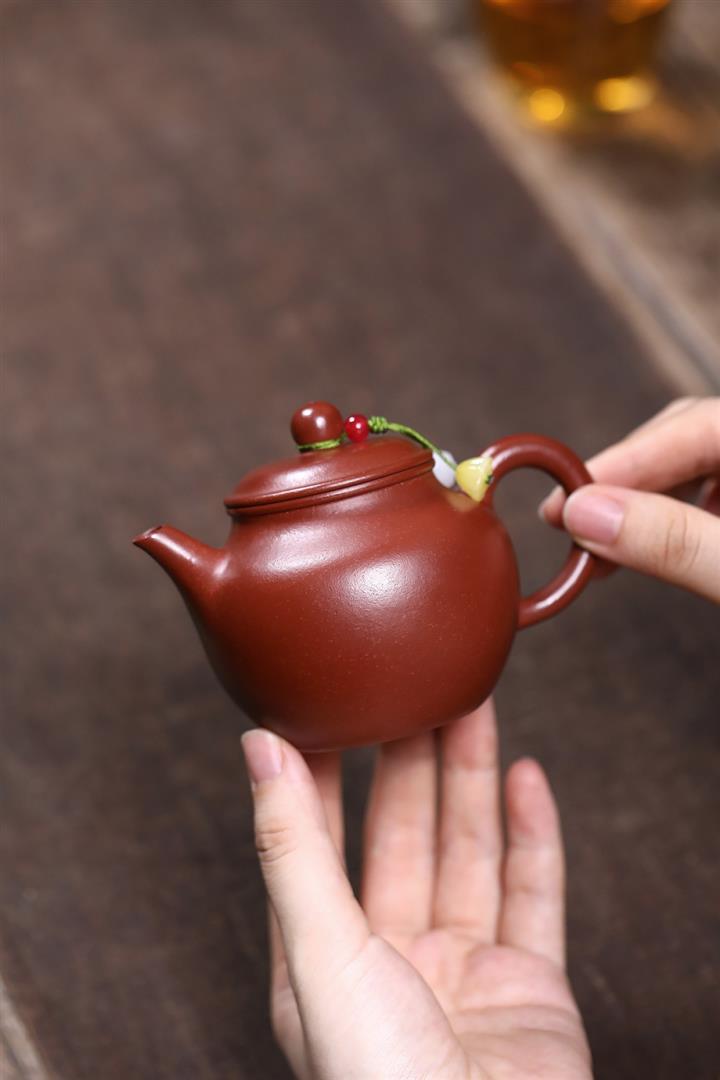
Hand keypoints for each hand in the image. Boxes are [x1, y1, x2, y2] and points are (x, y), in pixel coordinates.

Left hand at [241, 702, 591, 1079]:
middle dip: (410, 756)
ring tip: (473, 702)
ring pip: (469, 849)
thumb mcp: (324, 955)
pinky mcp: (528, 983)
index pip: (317, 839)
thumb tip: (256, 749)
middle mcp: (391, 957)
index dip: (324, 768)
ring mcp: (462, 968)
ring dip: (472, 776)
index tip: (330, 700)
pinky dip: (533, 834)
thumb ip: (291, 847)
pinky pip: (533, 892)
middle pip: (402, 832)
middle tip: (419, 683)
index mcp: (324, 958)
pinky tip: (528, 779)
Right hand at [539, 397, 719, 601]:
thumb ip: (676, 541)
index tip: (569, 500)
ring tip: (595, 545)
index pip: (696, 422)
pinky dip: (669, 522)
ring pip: (694, 467)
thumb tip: (586, 515)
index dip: (627, 459)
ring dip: (642, 504)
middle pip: (688, 436)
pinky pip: (708, 498)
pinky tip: (642, 550)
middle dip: (626, 478)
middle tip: (568, 519)